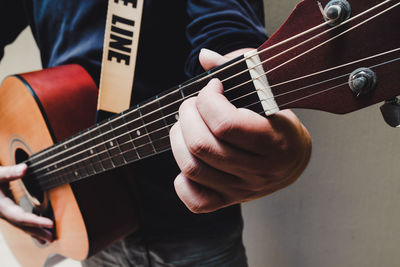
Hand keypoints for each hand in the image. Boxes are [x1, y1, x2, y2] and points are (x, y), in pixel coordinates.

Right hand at [0, 164, 53, 242]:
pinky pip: (20, 222)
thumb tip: (25, 168)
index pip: (21, 217)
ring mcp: (5, 214)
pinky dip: (30, 227)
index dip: (36, 221)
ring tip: (49, 240)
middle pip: (22, 225)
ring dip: (35, 233)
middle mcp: (3, 213)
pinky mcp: (7, 211)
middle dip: (37, 232)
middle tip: (52, 239)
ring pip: (21, 226)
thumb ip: (10, 172)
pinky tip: (38, 234)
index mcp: (2, 207)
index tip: (50, 224)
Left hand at [170, 48, 311, 212]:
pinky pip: (194, 200)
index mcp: (274, 142)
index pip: (226, 123)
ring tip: (184, 125)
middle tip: (192, 104)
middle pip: (202, 145)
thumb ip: (239, 67)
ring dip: (178, 139)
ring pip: (192, 168)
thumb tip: (203, 55)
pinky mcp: (227, 201)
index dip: (209, 99)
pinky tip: (191, 157)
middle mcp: (258, 171)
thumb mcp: (267, 91)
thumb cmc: (277, 121)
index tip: (213, 87)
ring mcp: (241, 190)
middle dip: (187, 116)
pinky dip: (182, 179)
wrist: (290, 161)